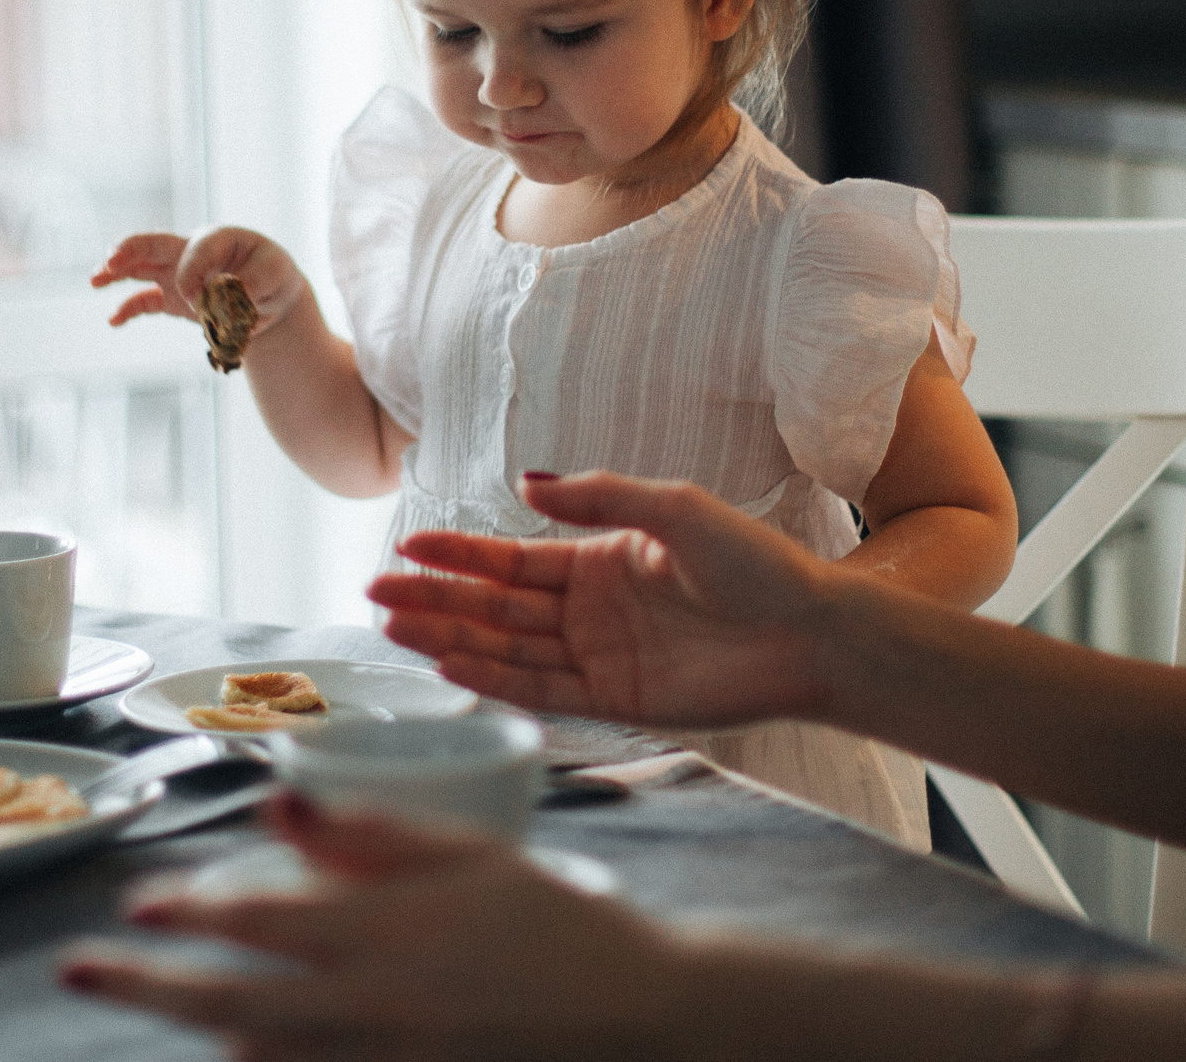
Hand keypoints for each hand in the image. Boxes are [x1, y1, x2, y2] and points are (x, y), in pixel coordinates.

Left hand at [61, 793, 696, 1060]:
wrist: (631, 1016)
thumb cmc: (549, 918)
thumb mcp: (466, 853)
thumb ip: (366, 832)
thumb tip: (272, 801)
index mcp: (391, 931)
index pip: (259, 921)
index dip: (188, 909)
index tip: (139, 900)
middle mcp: (376, 1007)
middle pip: (230, 1004)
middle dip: (145, 985)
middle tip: (76, 968)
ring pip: (261, 1058)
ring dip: (201, 1029)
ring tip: (164, 1001)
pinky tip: (239, 1051)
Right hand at [91, 226, 308, 338]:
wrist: (271, 295)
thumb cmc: (273, 275)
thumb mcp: (275, 274)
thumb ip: (252, 282)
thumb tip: (224, 296)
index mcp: (216, 238)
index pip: (195, 250)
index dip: (194, 275)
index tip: (201, 300)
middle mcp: (190, 252)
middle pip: (153, 244)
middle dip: (130, 250)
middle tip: (110, 261)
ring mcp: (177, 274)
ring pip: (140, 267)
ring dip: (116, 271)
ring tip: (94, 280)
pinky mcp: (173, 298)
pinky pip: (145, 300)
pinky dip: (128, 309)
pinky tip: (113, 321)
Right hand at [368, 471, 837, 728]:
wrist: (811, 632)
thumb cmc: (756, 563)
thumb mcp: (675, 509)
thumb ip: (598, 497)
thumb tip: (523, 482)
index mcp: (600, 561)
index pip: (511, 559)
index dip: (458, 554)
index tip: (406, 547)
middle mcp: (590, 611)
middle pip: (495, 607)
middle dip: (435, 600)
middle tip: (374, 594)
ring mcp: (599, 657)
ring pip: (508, 648)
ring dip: (450, 637)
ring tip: (393, 629)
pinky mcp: (616, 702)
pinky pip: (543, 690)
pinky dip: (496, 678)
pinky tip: (451, 662)